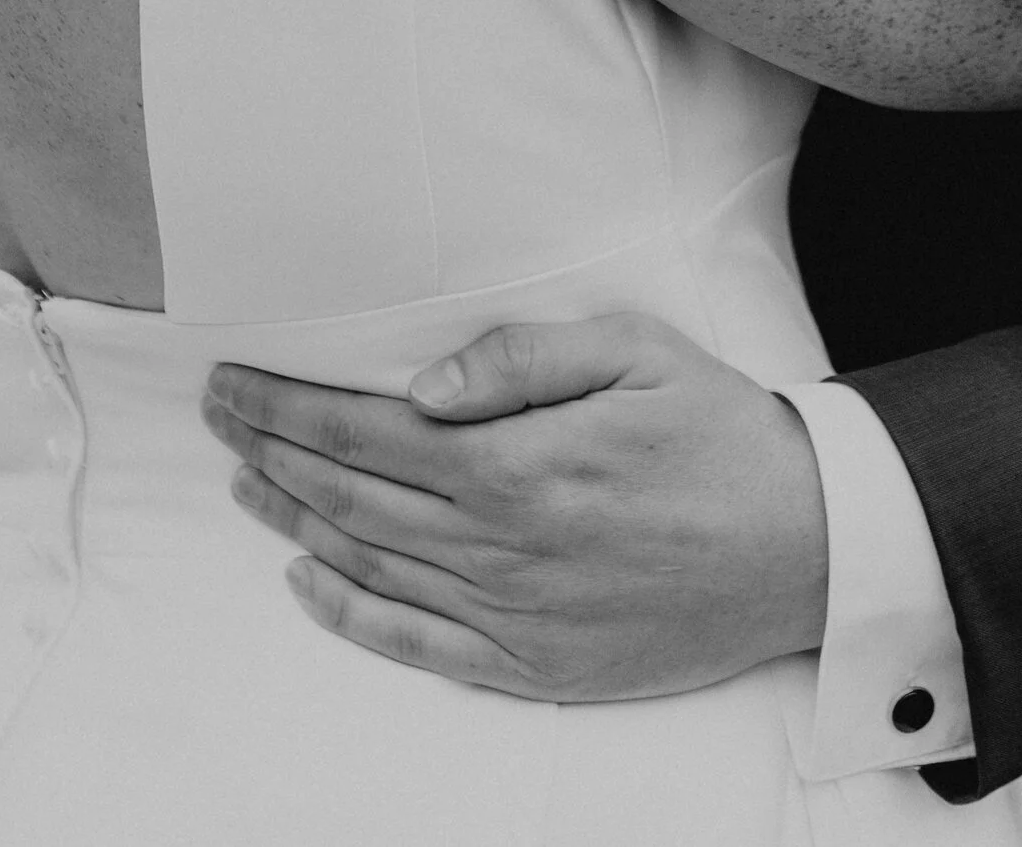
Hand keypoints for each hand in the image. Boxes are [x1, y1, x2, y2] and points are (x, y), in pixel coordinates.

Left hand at [201, 314, 828, 699]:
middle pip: (353, 495)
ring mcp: (516, 616)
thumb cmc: (718, 432)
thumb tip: (421, 383)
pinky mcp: (536, 667)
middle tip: (217, 418)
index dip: (288, 405)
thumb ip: (521, 360)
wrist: (804, 547)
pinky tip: (308, 582)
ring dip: (296, 521)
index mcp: (520, 463)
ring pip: (372, 565)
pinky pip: (418, 646)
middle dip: (272, 452)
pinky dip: (350, 615)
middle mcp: (505, 547)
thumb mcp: (634, 353)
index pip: (367, 431)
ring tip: (245, 484)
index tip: (233, 383)